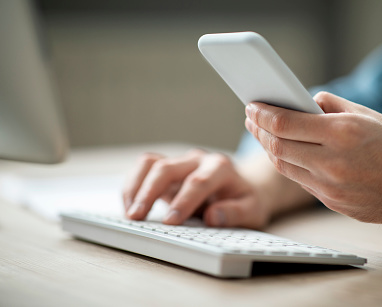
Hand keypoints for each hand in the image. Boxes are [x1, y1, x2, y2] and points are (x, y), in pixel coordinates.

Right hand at [122, 149, 271, 228]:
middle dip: (150, 192)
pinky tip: (129, 206)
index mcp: (221, 167)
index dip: (183, 201)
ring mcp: (180, 162)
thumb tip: (213, 217)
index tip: (170, 222)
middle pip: (168, 168)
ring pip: (150, 163)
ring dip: (136, 187)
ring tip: (130, 214)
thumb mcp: (252, 210)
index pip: (199, 181)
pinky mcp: (167, 168)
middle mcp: (198, 159)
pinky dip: (133, 185)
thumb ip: (236, 213)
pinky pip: (144, 168)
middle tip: (138, 218)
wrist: (241, 187)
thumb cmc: (245, 200)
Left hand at [244, 91, 381, 224]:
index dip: (262, 114)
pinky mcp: (333, 203)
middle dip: (259, 131)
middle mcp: (333, 163)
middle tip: (251, 119)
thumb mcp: (365, 114)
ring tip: (264, 134)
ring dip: (269, 149)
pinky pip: (302, 182)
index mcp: (342, 134)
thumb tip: (302, 102)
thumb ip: (330, 105)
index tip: (251, 106)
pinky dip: (289, 165)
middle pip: (277, 147)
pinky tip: (286, 153)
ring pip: (284, 167)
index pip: (284, 124)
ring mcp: (332, 188)